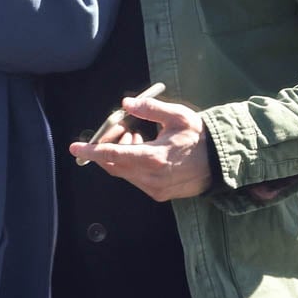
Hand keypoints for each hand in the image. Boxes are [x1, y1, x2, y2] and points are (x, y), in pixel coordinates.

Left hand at [69, 95, 211, 201]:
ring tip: (139, 136)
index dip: (91, 151)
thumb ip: (150, 108)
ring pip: (124, 173)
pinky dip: (133, 164)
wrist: (222, 162)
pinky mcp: (160, 195)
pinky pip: (136, 179)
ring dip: (123, 155)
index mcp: (153, 158)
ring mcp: (155, 189)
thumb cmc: (200, 136)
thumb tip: (127, 103)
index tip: (75, 148)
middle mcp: (150, 178)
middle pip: (114, 165)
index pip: (112, 156)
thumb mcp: (177, 116)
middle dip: (110, 147)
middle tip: (123, 129)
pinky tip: (147, 149)